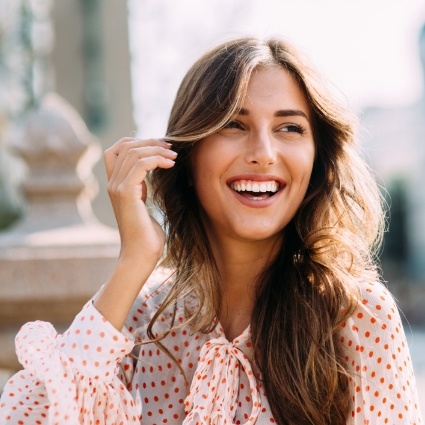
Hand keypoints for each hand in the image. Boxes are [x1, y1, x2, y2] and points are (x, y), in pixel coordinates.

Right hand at [104, 137, 176, 263]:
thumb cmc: (147, 234)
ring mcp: (117, 187)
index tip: (161, 147)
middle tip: (171, 147)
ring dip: (157, 150)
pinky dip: (157, 159)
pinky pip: (140, 164)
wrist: (141, 255)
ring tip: (175, 156)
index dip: (137, 141)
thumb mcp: (143, 203)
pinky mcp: (126, 193)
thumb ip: (142, 187)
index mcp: (115, 184)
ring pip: (133, 152)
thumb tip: (154, 170)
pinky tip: (171, 165)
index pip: (116, 149)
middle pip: (125, 145)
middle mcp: (112, 183)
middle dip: (150, 142)